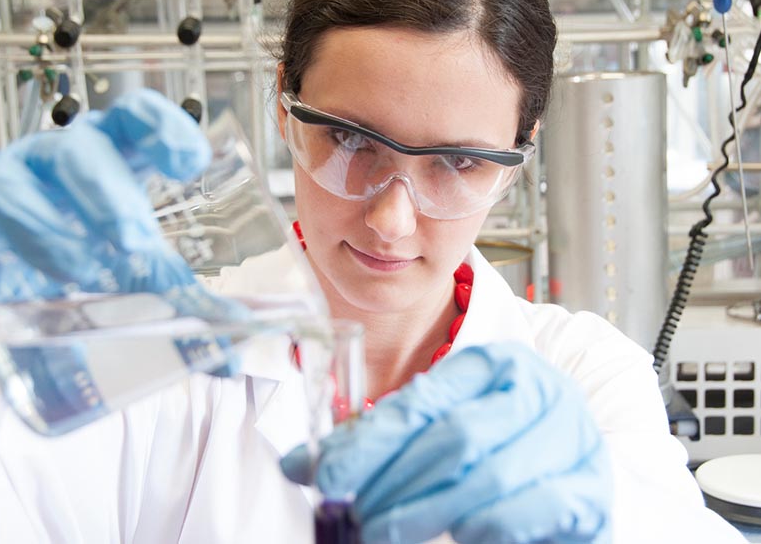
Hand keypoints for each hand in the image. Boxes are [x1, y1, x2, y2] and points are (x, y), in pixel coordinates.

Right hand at [0, 88, 224, 357]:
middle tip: (135, 243)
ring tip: (77, 277)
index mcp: (110, 158)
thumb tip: (231, 351)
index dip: (163, 127)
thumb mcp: (129, 267)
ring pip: (12, 189)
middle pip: (79, 149)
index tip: (190, 163)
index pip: (135, 117)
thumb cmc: (81, 257)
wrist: (3, 286)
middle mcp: (53, 162)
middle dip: (108, 194)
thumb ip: (176, 298)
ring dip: (48, 235)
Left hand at [282, 342, 611, 543]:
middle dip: (395, 483)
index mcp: (492, 363)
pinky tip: (460, 534)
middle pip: (454, 437)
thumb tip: (298, 464)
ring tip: (388, 532)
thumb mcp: (431, 427)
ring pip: (490, 474)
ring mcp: (570, 436)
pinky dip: (489, 526)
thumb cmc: (491, 441)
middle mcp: (536, 390)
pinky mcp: (591, 488)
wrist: (563, 460)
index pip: (422, 401)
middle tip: (359, 517)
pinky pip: (538, 508)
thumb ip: (372, 442)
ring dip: (429, 511)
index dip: (369, 442)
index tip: (326, 475)